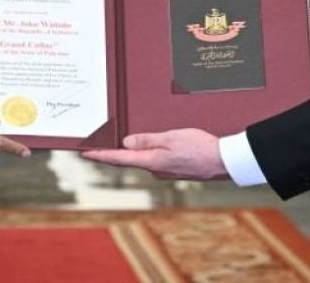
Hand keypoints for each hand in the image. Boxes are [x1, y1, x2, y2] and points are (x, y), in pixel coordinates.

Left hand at [80, 129, 228, 180]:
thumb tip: (126, 143)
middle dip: (111, 153)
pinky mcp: (174, 169)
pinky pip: (153, 159)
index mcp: (152, 161)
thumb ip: (148, 140)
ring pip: (141, 160)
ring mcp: (165, 171)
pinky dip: (144, 153)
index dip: (101, 155)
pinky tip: (143, 147)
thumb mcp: (171, 137)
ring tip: (115, 143)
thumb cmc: (200, 147)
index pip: (120, 158)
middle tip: (95, 146)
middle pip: (127, 160)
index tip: (85, 153)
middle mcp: (155, 169)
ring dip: (128, 152)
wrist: (223, 162)